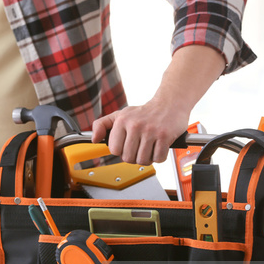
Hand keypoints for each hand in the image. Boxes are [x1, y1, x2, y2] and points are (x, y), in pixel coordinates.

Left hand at [92, 45, 225, 164]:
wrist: (169, 103)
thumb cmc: (143, 112)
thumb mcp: (119, 115)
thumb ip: (101, 125)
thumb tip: (94, 140)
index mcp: (122, 121)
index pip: (114, 150)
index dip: (120, 151)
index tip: (126, 146)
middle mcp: (135, 125)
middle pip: (128, 158)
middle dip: (133, 157)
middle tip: (139, 148)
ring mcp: (151, 131)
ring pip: (142, 160)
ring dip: (146, 159)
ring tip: (148, 149)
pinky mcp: (165, 136)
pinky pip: (158, 158)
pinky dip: (159, 157)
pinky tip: (159, 147)